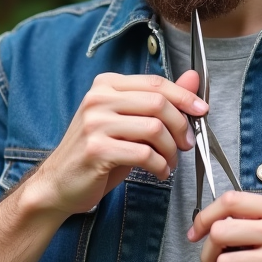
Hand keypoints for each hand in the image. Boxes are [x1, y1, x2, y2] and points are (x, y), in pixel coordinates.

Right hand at [25, 72, 204, 215]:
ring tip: (170, 162)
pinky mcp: (96, 149)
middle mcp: (98, 99)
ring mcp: (95, 123)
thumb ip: (159, 100)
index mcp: (106, 85)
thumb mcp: (129, 121)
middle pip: (158, 103)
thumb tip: (192, 77)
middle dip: (181, 126)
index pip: (155, 83)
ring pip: (154, 128)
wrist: (59, 184)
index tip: (202, 111)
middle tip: (187, 144)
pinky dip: (160, 165)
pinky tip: (159, 172)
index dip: (184, 96)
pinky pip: (144, 154)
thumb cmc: (98, 153)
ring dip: (171, 150)